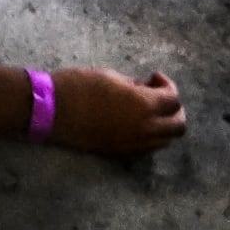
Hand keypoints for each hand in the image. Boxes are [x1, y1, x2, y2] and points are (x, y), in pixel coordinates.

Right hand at [45, 66, 186, 156]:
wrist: (51, 111)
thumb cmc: (78, 85)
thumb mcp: (110, 76)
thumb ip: (134, 85)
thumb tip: (145, 91)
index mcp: (143, 105)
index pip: (173, 100)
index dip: (167, 85)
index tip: (153, 77)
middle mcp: (145, 129)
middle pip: (178, 125)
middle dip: (174, 109)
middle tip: (158, 96)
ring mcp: (135, 145)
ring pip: (165, 140)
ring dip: (163, 124)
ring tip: (145, 111)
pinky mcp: (121, 153)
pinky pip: (148, 148)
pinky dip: (150, 136)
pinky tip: (133, 123)